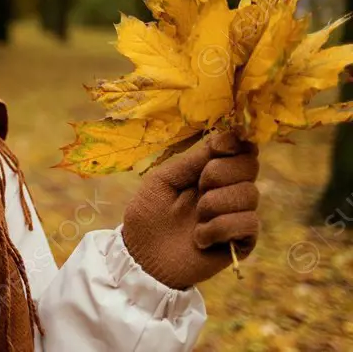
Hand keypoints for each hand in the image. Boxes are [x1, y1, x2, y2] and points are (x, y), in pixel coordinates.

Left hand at [122, 130, 259, 289]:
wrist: (143, 256)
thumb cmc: (148, 215)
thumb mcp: (163, 180)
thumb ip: (192, 161)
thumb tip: (224, 137)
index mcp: (208, 171)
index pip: (239, 149)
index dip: (235, 143)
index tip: (219, 147)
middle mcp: (227, 189)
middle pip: (250, 165)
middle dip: (220, 173)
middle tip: (198, 187)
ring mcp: (236, 214)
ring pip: (250, 194)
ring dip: (215, 204)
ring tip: (196, 218)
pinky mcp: (242, 240)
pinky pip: (248, 222)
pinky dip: (219, 228)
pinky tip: (200, 238)